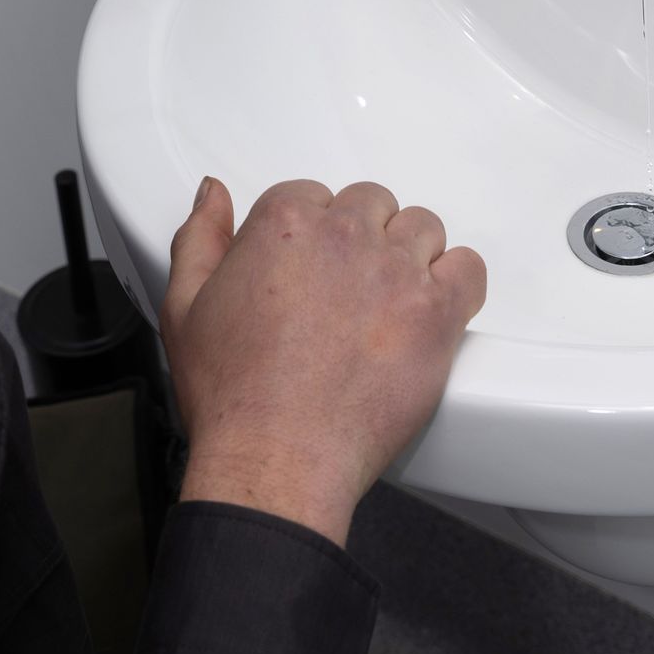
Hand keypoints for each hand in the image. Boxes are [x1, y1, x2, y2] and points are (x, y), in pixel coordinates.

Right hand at [163, 176, 486, 547]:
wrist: (275, 460)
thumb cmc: (232, 395)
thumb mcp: (185, 307)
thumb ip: (200, 236)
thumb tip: (213, 193)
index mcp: (286, 223)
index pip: (314, 194)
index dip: (312, 234)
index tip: (309, 271)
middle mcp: (346, 235)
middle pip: (371, 205)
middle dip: (361, 239)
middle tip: (346, 292)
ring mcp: (397, 272)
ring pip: (421, 229)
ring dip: (408, 257)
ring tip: (387, 302)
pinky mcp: (436, 313)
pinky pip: (468, 269)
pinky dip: (456, 282)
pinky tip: (432, 309)